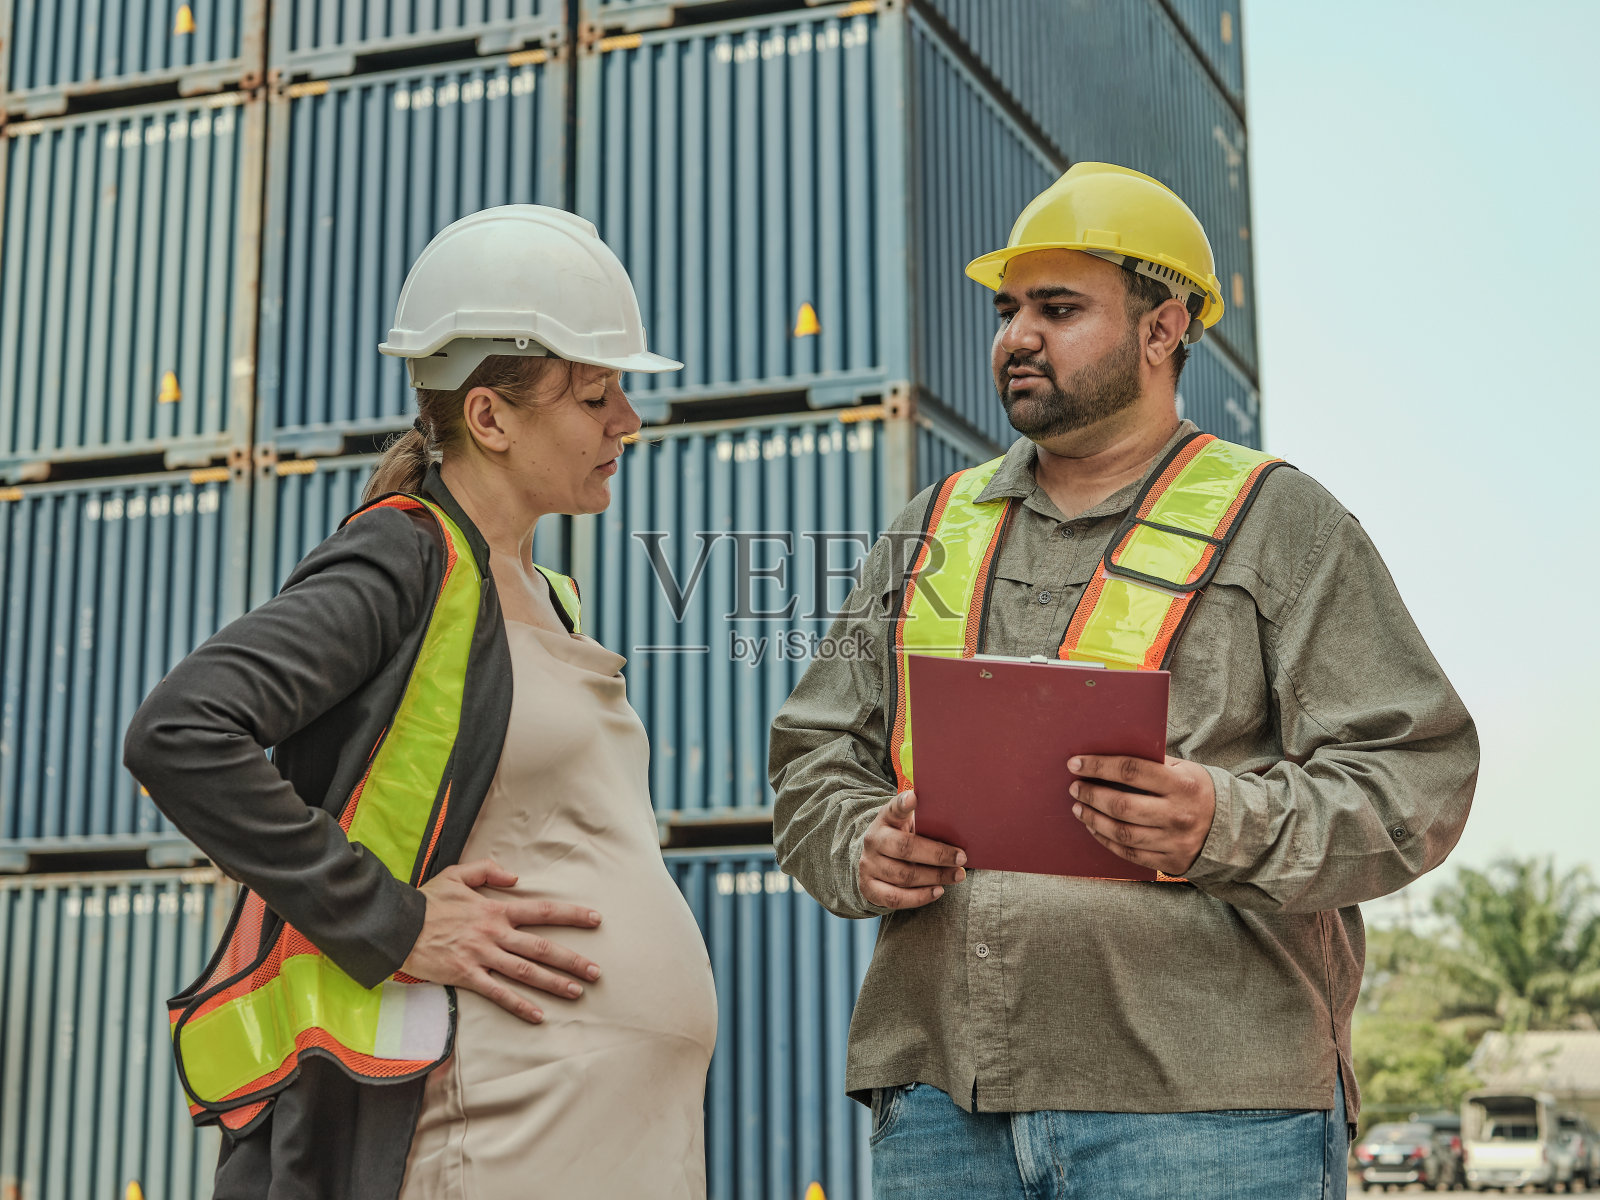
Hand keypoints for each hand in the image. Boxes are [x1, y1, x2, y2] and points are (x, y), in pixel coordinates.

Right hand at [401, 859, 603, 1024]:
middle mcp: (494, 934)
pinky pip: (498, 993)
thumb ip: (488, 871)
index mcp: (495, 910)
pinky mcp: (466, 975)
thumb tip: (515, 877)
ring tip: (578, 992)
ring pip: (525, 972)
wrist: (395, 925)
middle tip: (597, 971)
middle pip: (541, 947)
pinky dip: (519, 1005)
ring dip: (554, 982)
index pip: (542, 911)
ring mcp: (481, 956)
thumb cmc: (427, 900)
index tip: (596, 919)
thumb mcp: (457, 874)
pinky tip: (538, 1015)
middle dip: (572, 959)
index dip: (571, 915)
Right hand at [858, 790, 966, 909]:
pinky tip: (938, 891)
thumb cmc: (904, 838)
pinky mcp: (869, 888)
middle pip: (905, 848)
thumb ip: (928, 823)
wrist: (875, 860)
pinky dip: (920, 897)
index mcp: (886, 818)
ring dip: (935, 877)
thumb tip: (961, 828)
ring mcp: (868, 865)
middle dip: (937, 854)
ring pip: (904, 876)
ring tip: (957, 875)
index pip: (893, 808)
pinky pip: (895, 898)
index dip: (903, 804)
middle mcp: (873, 840)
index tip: (914, 797)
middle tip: (962, 858)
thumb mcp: (910, 825)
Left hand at [1069, 755, 1215, 875]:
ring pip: (1122, 833)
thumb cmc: (1197, 790)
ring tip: (1078, 807)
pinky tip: (1094, 828)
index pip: (1131, 771)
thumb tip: (1108, 754)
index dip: (1099, 766)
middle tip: (1075, 788)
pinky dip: (1106, 840)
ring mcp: (1174, 841)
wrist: (1233, 828)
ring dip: (1093, 819)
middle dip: (1091, 795)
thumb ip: (1153, 763)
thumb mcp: (1184, 769)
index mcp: (1181, 784)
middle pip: (1122, 806)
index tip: (1075, 764)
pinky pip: (1129, 853)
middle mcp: (1178, 814)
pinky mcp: (1170, 861)